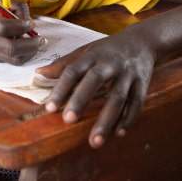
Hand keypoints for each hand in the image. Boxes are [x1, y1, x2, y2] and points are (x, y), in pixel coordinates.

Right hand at [0, 0, 43, 64]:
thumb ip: (17, 7)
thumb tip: (30, 21)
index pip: (4, 27)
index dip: (21, 26)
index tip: (32, 22)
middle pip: (10, 48)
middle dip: (30, 44)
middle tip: (41, 39)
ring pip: (13, 58)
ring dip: (30, 52)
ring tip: (37, 43)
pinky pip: (11, 61)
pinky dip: (24, 56)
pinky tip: (29, 48)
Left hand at [36, 34, 154, 148]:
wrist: (142, 40)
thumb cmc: (108, 49)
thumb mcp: (86, 51)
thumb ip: (64, 64)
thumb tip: (38, 73)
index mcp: (92, 55)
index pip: (73, 70)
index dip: (61, 88)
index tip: (49, 107)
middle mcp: (110, 63)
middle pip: (95, 80)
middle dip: (81, 99)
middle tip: (69, 120)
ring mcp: (128, 73)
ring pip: (118, 97)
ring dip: (107, 120)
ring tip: (95, 141)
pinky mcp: (143, 83)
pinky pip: (137, 102)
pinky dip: (129, 119)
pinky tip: (119, 133)